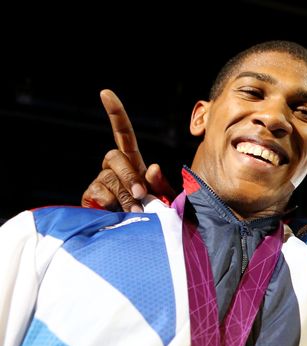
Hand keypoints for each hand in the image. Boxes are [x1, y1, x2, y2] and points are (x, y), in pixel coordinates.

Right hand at [81, 90, 174, 210]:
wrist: (140, 241)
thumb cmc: (158, 219)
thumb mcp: (168, 202)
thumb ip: (163, 185)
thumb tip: (152, 167)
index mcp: (134, 164)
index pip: (124, 135)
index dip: (116, 114)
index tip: (105, 93)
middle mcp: (115, 169)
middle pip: (115, 156)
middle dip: (129, 175)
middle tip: (141, 196)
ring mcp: (102, 183)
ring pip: (109, 177)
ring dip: (124, 195)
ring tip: (135, 212)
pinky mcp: (90, 198)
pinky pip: (98, 192)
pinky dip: (111, 203)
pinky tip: (117, 213)